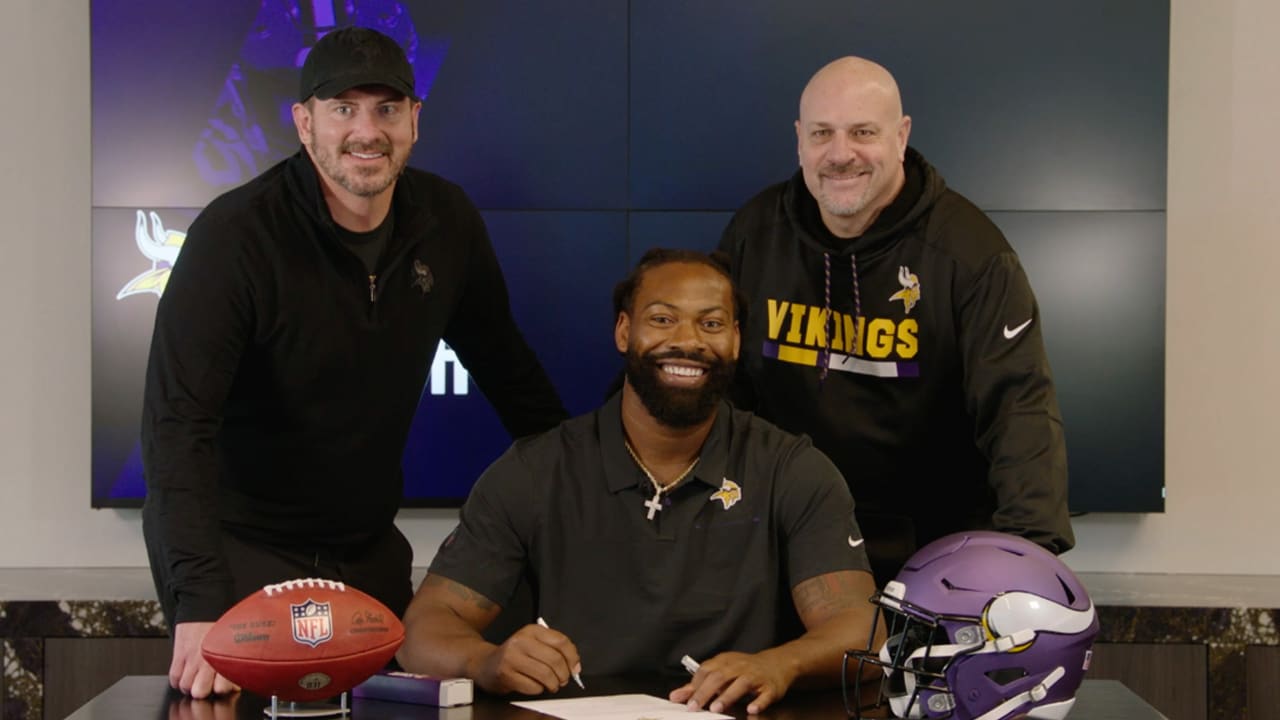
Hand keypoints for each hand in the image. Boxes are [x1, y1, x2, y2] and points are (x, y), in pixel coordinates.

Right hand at [170, 622, 238, 697]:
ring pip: (186, 687)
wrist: (206, 602)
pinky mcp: (178, 653)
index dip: (225, 689)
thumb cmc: (224, 619)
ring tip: (196, 679)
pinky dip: (178, 680)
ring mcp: (191, 657)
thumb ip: (235, 658)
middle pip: (201, 692)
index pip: (224, 688)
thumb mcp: (235, 639)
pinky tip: (185, 674)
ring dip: (190, 685)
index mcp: (225, 656)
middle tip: (209, 684)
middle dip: (205, 690)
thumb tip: (238, 676)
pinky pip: (174, 677)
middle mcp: (207, 659)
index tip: (226, 685)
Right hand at [473, 622, 581, 695]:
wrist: (486, 663)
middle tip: (563, 679)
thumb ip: (554, 649)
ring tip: (552, 684)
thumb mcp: (533, 643)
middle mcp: (521, 641)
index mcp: (532, 630)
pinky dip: (538, 689)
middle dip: (564, 674)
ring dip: (553, 684)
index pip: (561, 641)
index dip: (572, 657)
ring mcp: (512, 657)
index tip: (575, 667)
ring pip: (546, 674)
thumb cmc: (515, 655)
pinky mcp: (506, 674)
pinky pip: (533, 686)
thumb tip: (575, 665)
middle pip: (555, 660)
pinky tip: (534, 685)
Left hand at [668, 651, 795, 714]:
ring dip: (728, 696)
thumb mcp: (722, 672)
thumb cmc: (744, 670)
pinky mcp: (770, 687)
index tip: (685, 699)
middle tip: (695, 706)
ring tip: (716, 708)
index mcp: (725, 662)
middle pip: (720, 676)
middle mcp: (740, 667)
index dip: (695, 685)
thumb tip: (676, 696)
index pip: (706, 670)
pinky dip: (759, 702)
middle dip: (706, 692)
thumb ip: (699, 685)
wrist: (777, 664)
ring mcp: (756, 676)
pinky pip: (765, 695)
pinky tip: (751, 709)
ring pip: (741, 684)